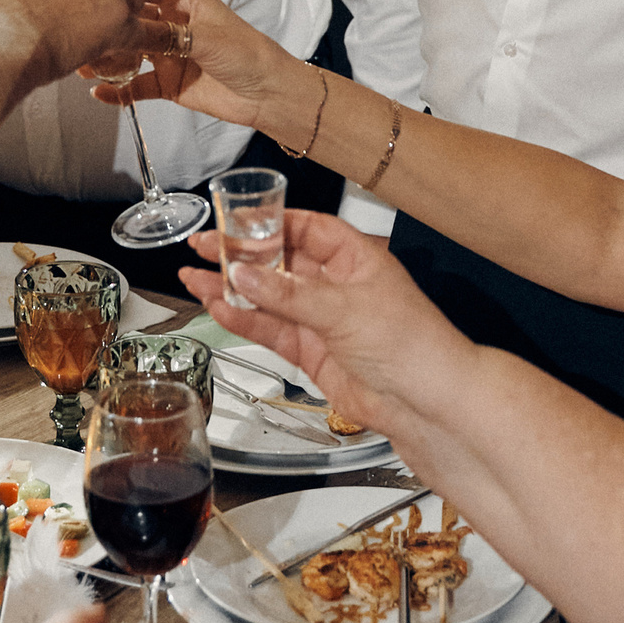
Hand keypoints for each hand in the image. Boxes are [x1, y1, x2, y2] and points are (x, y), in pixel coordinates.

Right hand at [85, 0, 293, 125]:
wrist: (267, 94)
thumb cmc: (248, 53)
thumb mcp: (206, 36)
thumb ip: (166, 33)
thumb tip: (132, 31)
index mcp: (185, 1)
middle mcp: (173, 25)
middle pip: (132, 20)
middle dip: (109, 26)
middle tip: (85, 32)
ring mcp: (169, 55)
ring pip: (129, 53)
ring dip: (108, 59)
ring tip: (85, 65)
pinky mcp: (168, 83)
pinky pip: (136, 86)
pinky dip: (118, 91)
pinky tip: (100, 93)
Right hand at [179, 210, 475, 439]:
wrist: (427, 404)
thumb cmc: (414, 346)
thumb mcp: (346, 309)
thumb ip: (289, 295)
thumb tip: (247, 274)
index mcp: (356, 258)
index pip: (306, 227)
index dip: (270, 221)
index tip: (235, 218)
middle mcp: (338, 285)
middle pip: (281, 262)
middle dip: (242, 255)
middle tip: (205, 246)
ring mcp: (323, 320)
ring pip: (269, 298)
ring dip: (233, 289)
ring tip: (196, 278)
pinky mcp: (313, 352)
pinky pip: (271, 330)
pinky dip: (244, 320)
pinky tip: (220, 307)